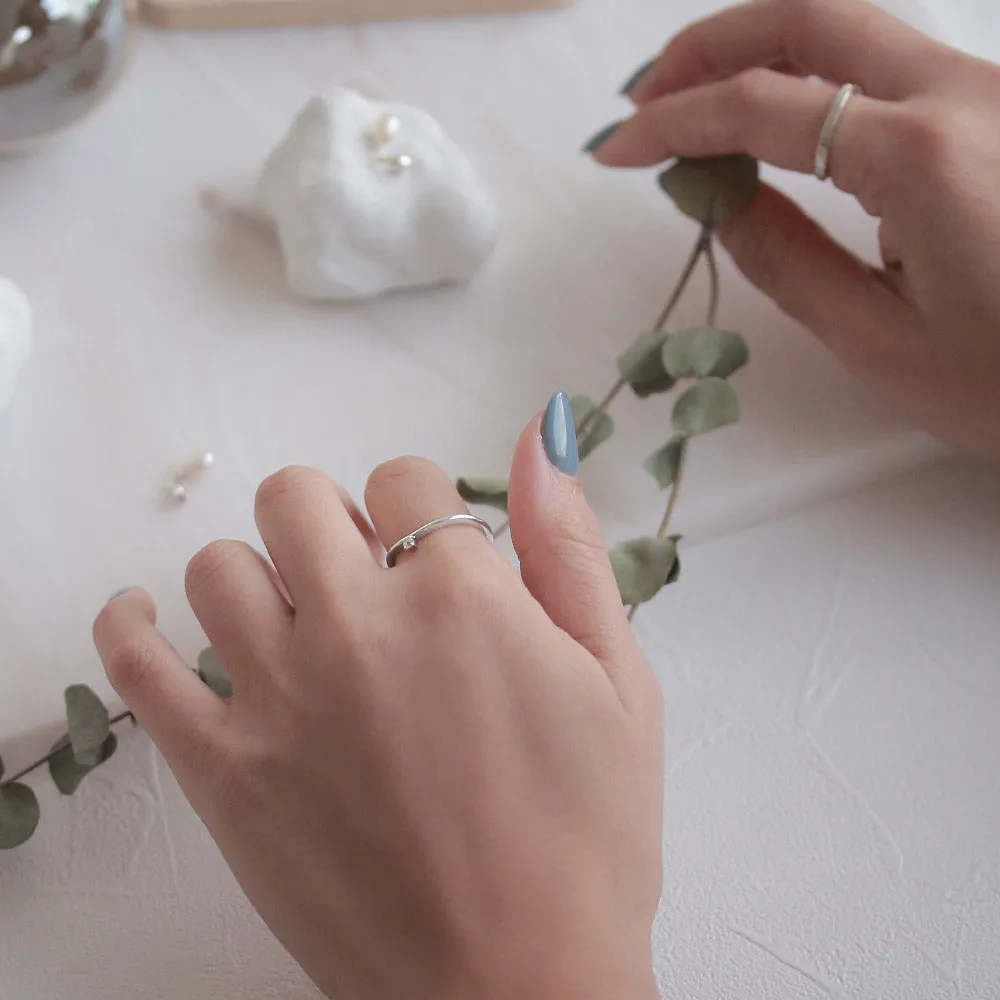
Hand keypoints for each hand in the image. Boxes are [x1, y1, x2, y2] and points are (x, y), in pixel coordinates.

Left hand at [92, 396, 663, 999]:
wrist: (515, 990)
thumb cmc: (586, 844)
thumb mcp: (618, 681)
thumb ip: (570, 548)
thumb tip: (542, 437)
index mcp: (460, 598)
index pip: (404, 478)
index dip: (424, 508)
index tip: (436, 550)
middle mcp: (359, 628)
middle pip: (297, 496)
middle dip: (335, 518)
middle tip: (368, 575)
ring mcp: (278, 698)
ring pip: (218, 566)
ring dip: (259, 571)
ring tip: (297, 617)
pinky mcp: (222, 772)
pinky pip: (137, 664)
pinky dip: (130, 625)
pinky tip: (145, 616)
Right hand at [592, 0, 999, 457]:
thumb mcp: (877, 339)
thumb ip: (783, 256)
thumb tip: (713, 191)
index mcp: (923, 155)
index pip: (762, 105)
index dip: (673, 120)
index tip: (615, 149)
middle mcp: (963, 92)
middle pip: (811, 16)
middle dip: (711, 46)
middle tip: (646, 97)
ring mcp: (991, 91)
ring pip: (854, 30)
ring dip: (762, 52)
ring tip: (695, 106)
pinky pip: (889, 68)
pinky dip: (813, 79)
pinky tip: (776, 123)